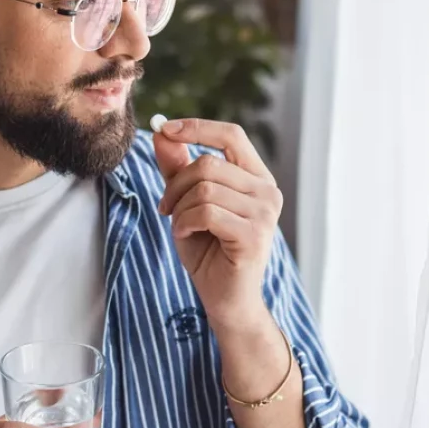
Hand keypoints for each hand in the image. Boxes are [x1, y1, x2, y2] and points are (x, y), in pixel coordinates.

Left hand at [154, 119, 282, 326]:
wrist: (225, 299)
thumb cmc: (208, 250)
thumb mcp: (188, 202)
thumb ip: (178, 167)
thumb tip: (160, 132)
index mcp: (257, 178)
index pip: (231, 135)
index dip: (197, 127)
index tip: (166, 129)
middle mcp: (268, 191)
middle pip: (209, 163)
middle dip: (176, 184)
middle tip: (165, 207)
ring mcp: (265, 214)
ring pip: (204, 188)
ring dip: (179, 208)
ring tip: (180, 226)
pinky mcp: (254, 235)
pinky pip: (205, 213)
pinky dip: (184, 223)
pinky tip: (186, 236)